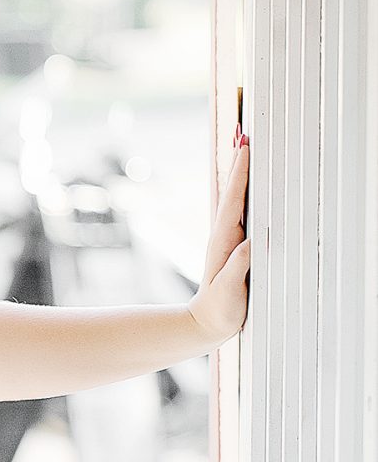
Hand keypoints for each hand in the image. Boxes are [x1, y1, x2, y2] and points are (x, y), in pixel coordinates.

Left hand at [189, 133, 250, 348]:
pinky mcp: (238, 248)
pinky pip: (246, 214)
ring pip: (240, 201)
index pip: (234, 201)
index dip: (240, 175)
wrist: (205, 325)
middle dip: (241, 165)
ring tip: (249, 150)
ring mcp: (231, 240)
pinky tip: (257, 186)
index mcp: (224, 240)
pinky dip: (250, 195)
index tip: (245, 149)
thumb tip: (252, 243)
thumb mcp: (228, 290)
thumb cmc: (219, 310)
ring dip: (245, 175)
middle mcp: (226, 235)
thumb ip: (238, 268)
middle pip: (236, 193)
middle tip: (246, 135)